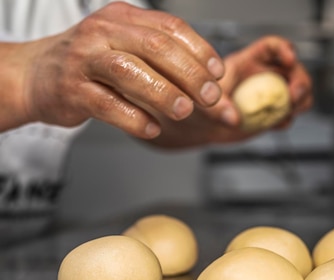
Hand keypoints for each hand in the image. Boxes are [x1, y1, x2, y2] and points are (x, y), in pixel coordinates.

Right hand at [9, 2, 224, 138]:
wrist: (35, 75)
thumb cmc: (92, 65)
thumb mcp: (129, 51)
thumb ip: (169, 67)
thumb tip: (218, 95)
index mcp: (123, 18)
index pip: (170, 28)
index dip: (200, 50)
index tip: (218, 73)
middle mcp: (103, 32)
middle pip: (155, 47)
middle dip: (190, 74)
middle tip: (210, 97)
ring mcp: (84, 60)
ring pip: (129, 72)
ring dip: (163, 93)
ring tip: (184, 111)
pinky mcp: (72, 90)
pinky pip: (107, 104)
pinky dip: (134, 119)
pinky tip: (152, 129)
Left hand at [150, 35, 313, 147]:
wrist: (203, 127)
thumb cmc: (200, 105)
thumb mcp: (205, 101)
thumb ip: (219, 107)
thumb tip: (234, 118)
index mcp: (249, 61)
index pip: (272, 47)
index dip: (284, 49)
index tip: (289, 59)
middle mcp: (264, 75)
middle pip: (294, 69)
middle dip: (301, 81)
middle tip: (294, 96)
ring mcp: (272, 95)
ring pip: (299, 92)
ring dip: (301, 101)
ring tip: (289, 111)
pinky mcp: (274, 113)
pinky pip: (290, 115)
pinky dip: (288, 120)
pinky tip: (274, 124)